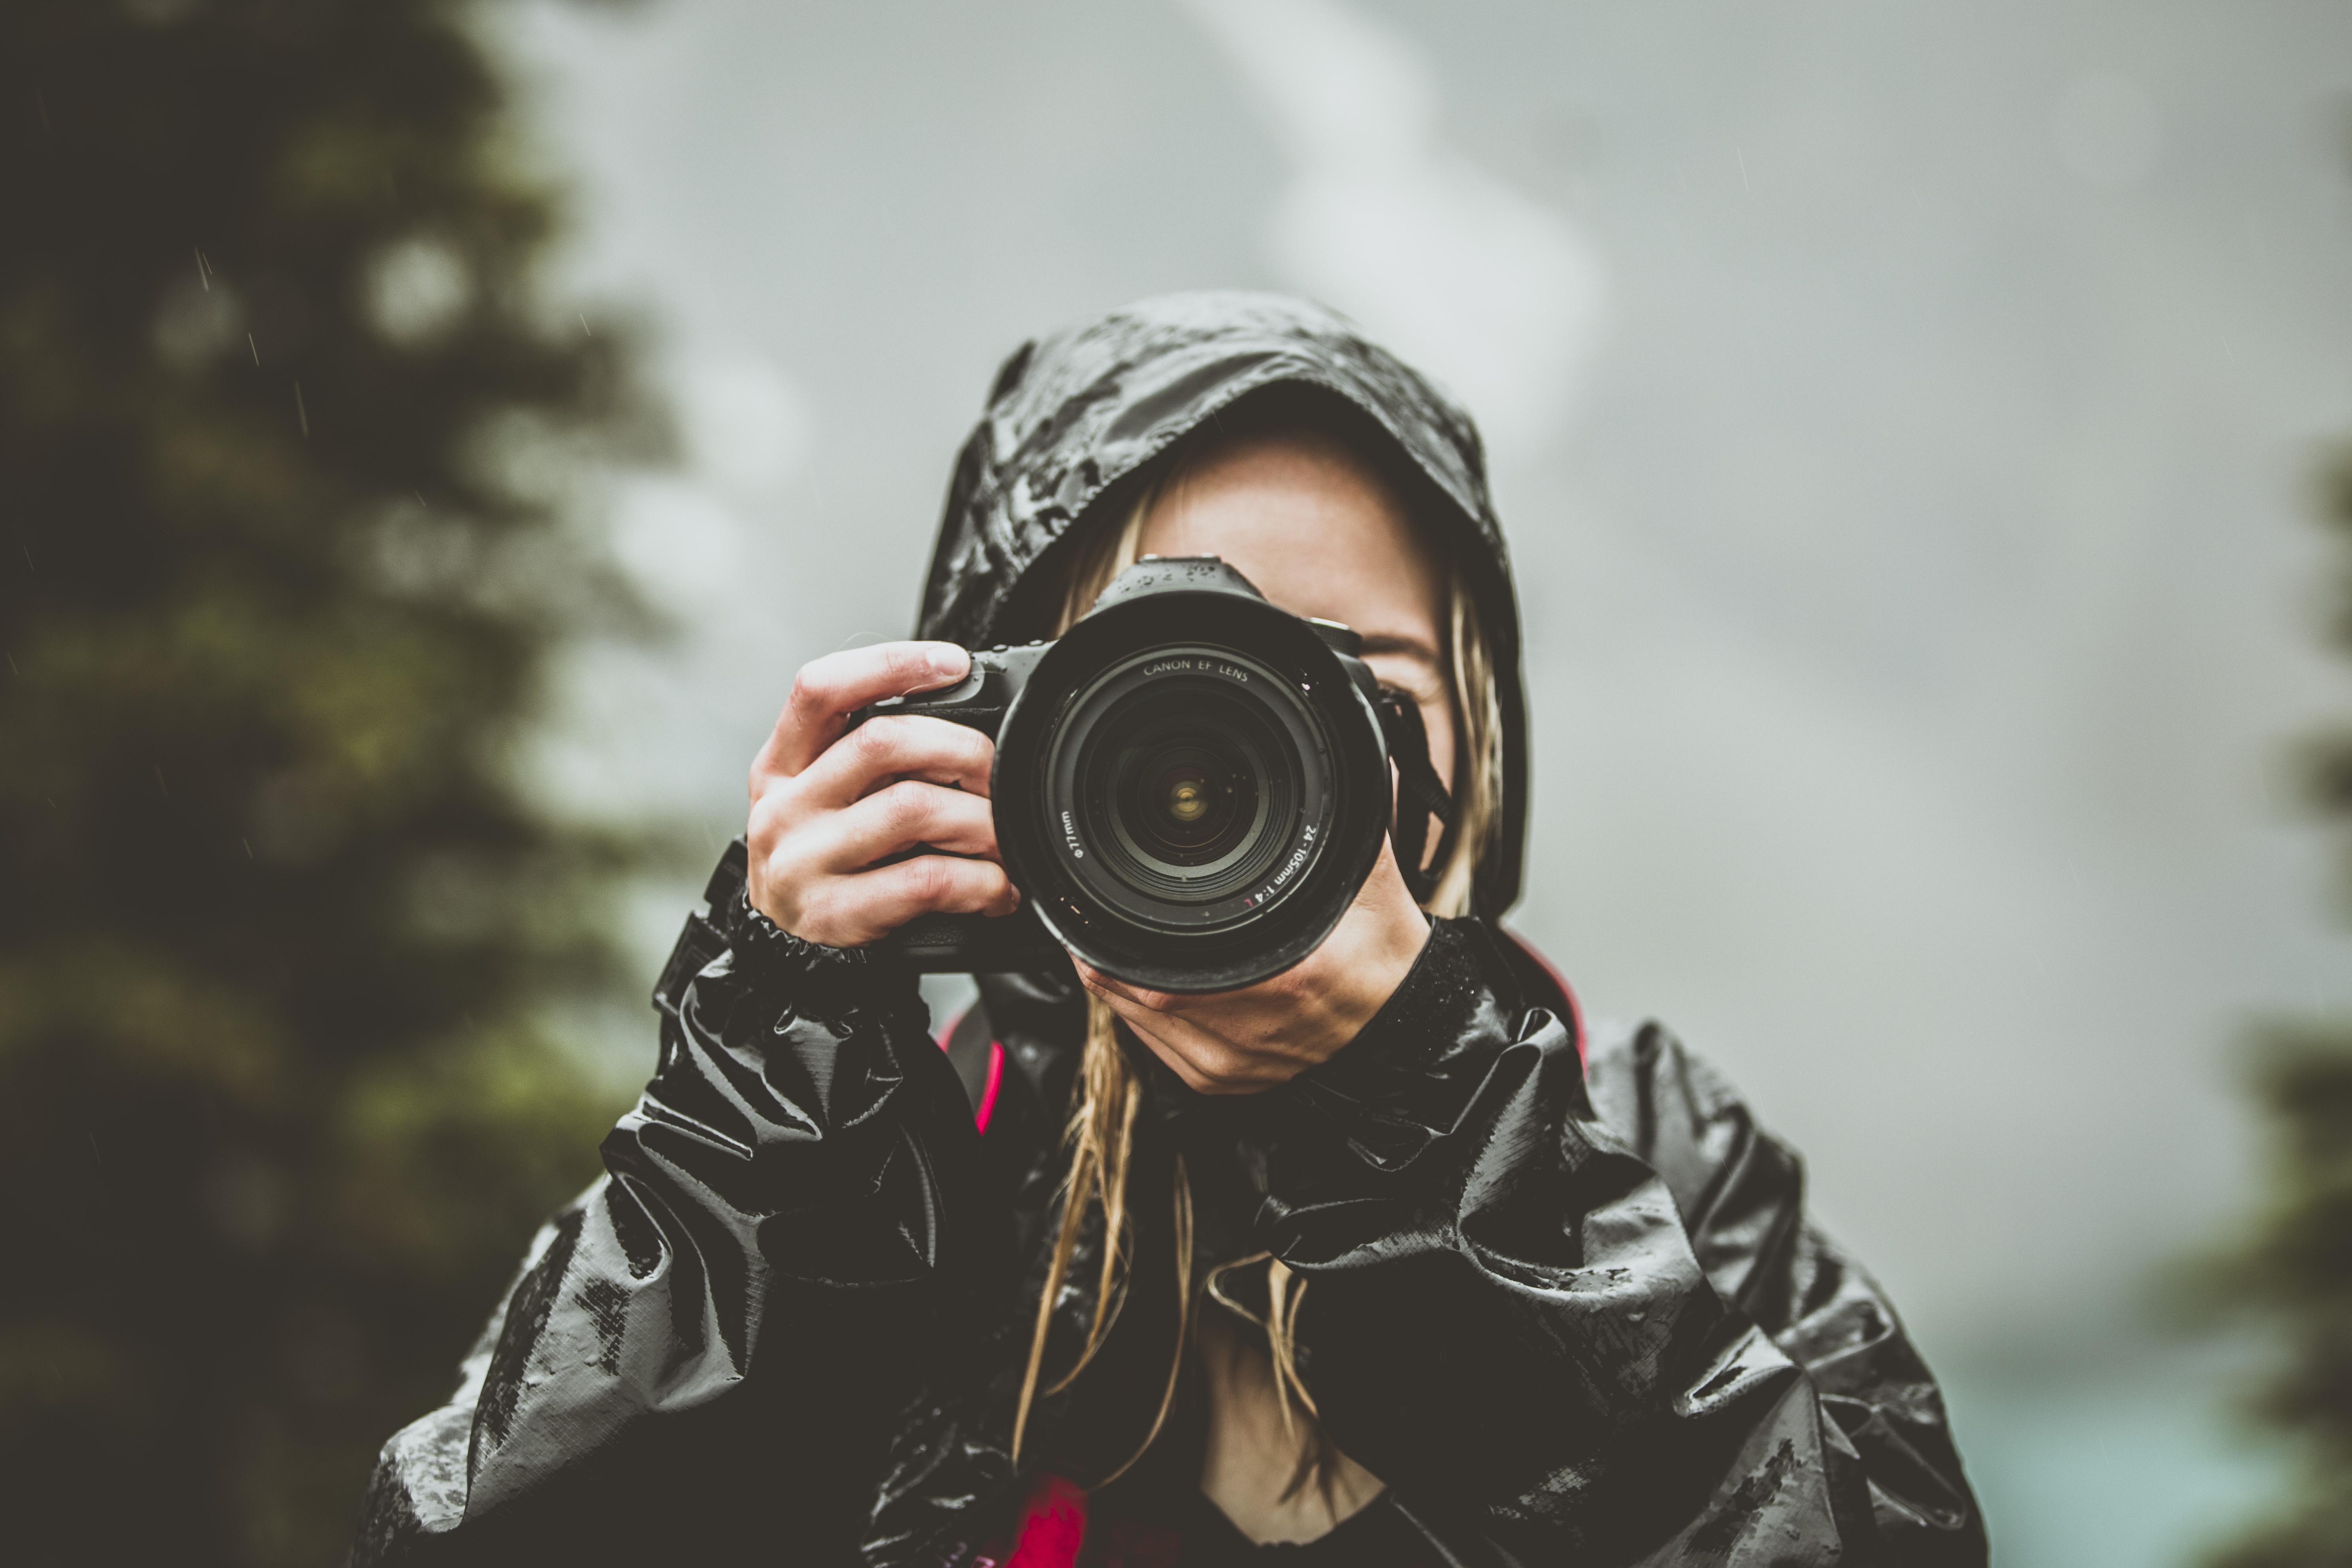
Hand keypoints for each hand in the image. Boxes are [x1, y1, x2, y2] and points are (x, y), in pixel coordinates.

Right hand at [746, 641, 1018, 947]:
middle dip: (962, 749)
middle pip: (881, 741)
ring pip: (912, 808)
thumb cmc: (827, 864)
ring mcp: (801, 863)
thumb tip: (966, 717)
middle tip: (998, 772)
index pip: (819, 689)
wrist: (787, 958)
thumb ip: (868, 757)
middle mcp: (783, 807)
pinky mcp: (832, 914)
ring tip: (1004, 837)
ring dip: (980, 820)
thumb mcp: (825, 801)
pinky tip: (995, 888)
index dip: (888, 664)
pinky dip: (979, 881)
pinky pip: (924, 880)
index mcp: (781, 766)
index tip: (952, 663)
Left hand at [1074, 836, 1430, 1094]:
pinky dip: (1136, 1006)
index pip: (1159, 963)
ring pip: (1129, 1016)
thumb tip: (1336, 757)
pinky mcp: (1220, 1080)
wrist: (1403, 1027)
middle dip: (1103, 941)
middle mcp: (1245, 1030)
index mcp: (1281, 980)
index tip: (1094, 895)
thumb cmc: (1383, 956)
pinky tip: (1143, 975)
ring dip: (1114, 973)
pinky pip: (1149, 1043)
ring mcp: (1227, 1062)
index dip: (1110, 930)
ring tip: (1111, 933)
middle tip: (1095, 905)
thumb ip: (1344, 819)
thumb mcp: (1370, 882)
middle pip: (1128, 987)